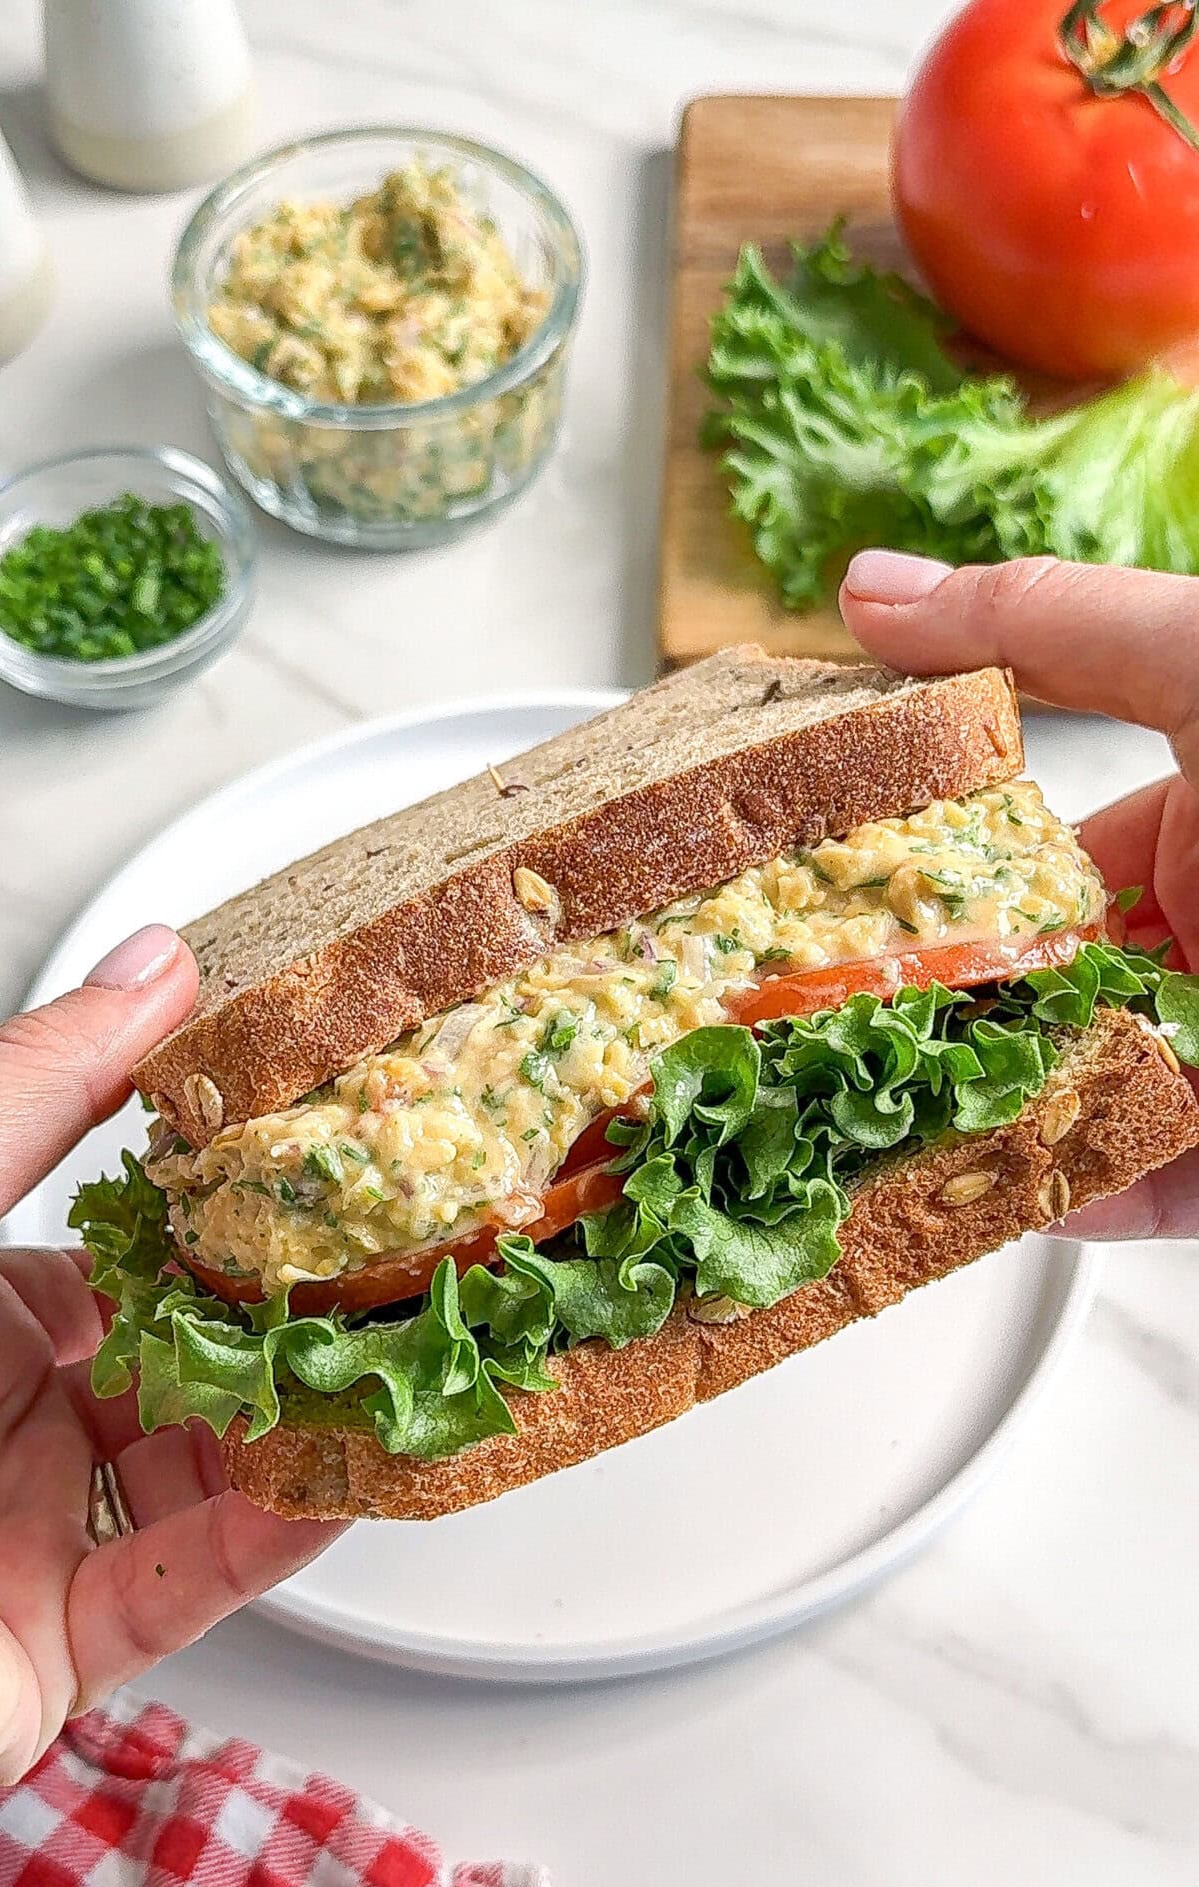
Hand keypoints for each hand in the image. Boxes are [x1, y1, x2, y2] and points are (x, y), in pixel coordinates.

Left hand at [0, 927, 344, 1784]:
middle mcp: (9, 1417)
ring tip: (404, 1362)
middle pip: (191, 1364)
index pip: (130, 1257)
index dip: (233, 1220)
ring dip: (309, 1425)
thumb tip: (156, 966)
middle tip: (400, 1265)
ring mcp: (34, 1530)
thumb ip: (38, 1089)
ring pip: (210, 1476)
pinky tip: (344, 1473)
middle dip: (298, 1322)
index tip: (330, 1172)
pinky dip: (276, 1538)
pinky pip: (188, 1586)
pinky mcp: (52, 1641)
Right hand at [840, 551, 1198, 1241]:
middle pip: (1053, 993)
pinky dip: (1087, 1194)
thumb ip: (1048, 625)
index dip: (946, 882)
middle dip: (953, 1015)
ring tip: (891, 1117)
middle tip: (832, 1026)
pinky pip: (1157, 1186)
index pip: (1049, 862)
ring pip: (1091, 1098)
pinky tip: (1012, 1187)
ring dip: (997, 1114)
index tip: (847, 901)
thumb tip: (874, 589)